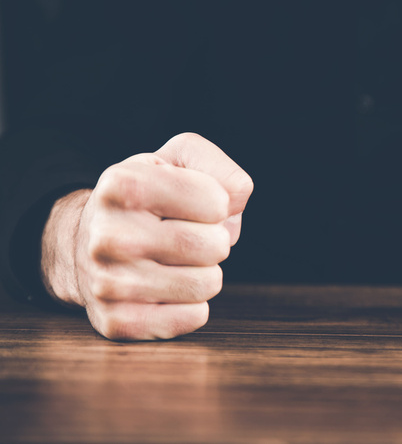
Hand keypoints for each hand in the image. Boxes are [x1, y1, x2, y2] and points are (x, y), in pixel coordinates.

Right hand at [41, 133, 253, 339]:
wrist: (84, 244)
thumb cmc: (146, 199)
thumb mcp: (177, 161)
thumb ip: (217, 166)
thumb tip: (235, 198)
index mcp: (122, 184)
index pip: (217, 202)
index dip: (217, 204)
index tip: (193, 205)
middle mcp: (108, 234)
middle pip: (215, 245)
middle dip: (216, 240)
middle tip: (188, 236)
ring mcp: (107, 283)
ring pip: (207, 284)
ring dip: (205, 272)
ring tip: (177, 261)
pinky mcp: (116, 321)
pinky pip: (192, 318)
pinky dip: (193, 304)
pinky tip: (167, 289)